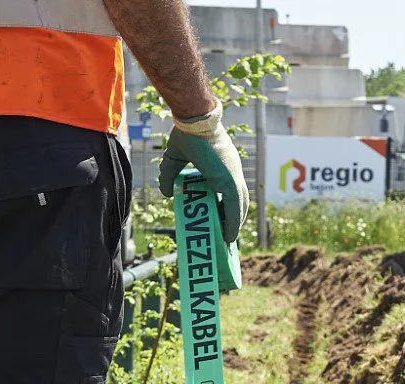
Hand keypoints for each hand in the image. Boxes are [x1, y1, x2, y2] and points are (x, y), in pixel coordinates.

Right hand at [158, 104, 246, 241]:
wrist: (194, 120)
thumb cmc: (187, 133)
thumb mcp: (174, 159)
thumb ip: (169, 176)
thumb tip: (165, 193)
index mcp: (224, 165)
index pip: (232, 190)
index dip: (229, 205)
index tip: (222, 219)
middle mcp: (233, 171)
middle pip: (239, 201)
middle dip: (233, 219)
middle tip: (226, 235)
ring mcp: (234, 176)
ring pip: (239, 208)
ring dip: (234, 226)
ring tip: (227, 241)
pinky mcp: (230, 181)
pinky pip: (234, 209)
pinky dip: (233, 224)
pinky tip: (229, 237)